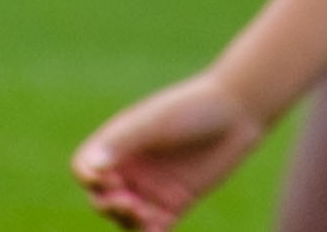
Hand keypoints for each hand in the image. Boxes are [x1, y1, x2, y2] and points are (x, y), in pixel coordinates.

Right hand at [73, 75, 266, 228]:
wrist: (240, 112)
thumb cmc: (194, 108)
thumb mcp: (156, 122)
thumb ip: (123, 143)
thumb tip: (91, 170)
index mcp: (118, 143)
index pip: (86, 168)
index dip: (89, 179)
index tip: (108, 180)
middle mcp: (131, 168)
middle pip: (101, 198)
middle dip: (108, 204)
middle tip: (131, 202)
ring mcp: (151, 188)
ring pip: (124, 217)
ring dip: (127, 220)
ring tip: (147, 215)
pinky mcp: (174, 204)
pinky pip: (154, 228)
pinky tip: (158, 231)